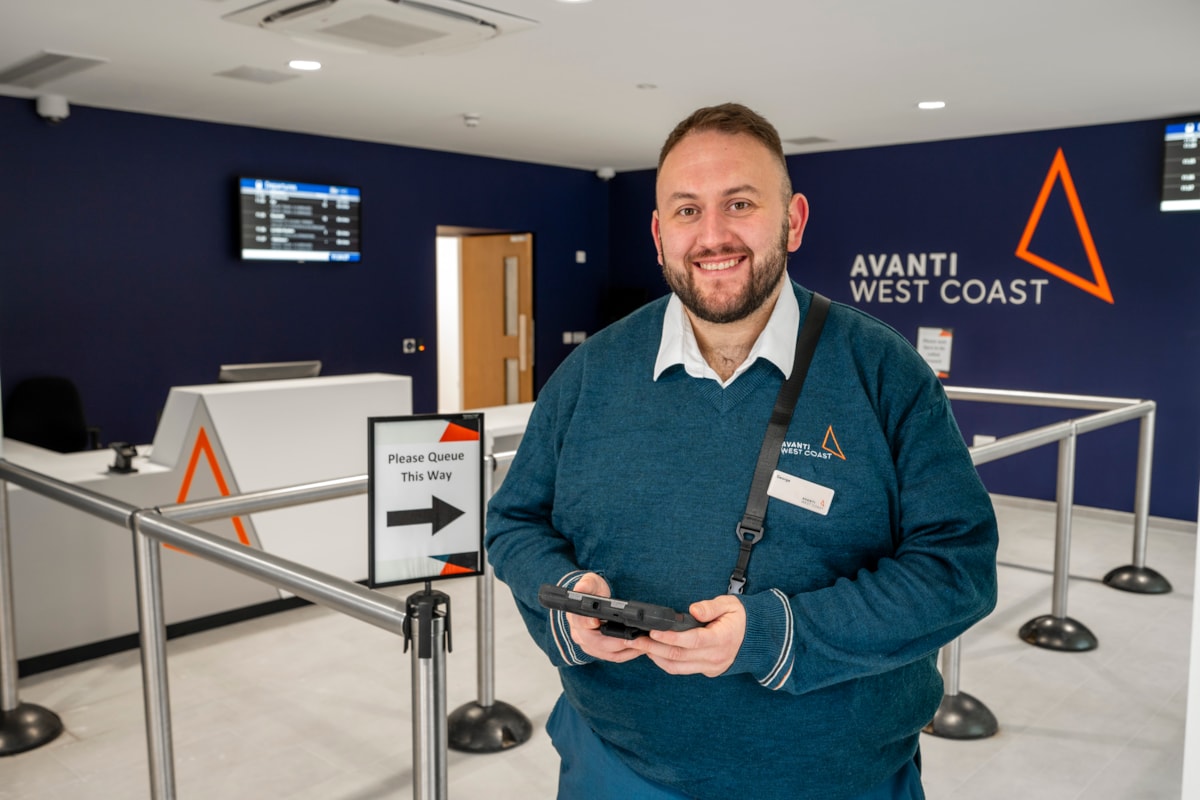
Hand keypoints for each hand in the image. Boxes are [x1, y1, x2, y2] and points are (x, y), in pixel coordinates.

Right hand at [564, 573, 643, 662]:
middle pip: (598, 644)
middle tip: (635, 638)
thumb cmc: (593, 591)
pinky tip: (639, 647)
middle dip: (618, 642)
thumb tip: (580, 589)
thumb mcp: (590, 582)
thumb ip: (586, 584)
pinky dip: (627, 653)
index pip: (580, 623)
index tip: (599, 623)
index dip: (589, 624)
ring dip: (626, 651)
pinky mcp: (599, 651)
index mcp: (576, 618)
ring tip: (643, 643)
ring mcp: (589, 645)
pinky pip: (614, 656)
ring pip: (608, 654)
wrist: (594, 600)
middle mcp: (580, 635)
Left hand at [628, 594, 745, 676]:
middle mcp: (716, 656)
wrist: (759, 639)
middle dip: (654, 648)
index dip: (671, 637)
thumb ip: (711, 607)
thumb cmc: (742, 618)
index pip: (692, 640)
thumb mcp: (731, 604)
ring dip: (656, 658)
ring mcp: (712, 667)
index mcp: (722, 638)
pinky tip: (655, 653)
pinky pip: (683, 670)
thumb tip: (693, 610)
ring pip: (678, 667)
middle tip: (635, 640)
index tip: (654, 631)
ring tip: (640, 646)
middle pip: (679, 656)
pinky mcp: (708, 671)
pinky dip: (666, 663)